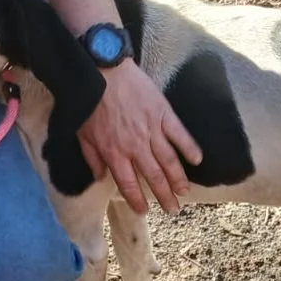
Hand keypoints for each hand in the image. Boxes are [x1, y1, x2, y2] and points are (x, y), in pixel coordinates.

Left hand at [77, 59, 201, 215]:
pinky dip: (189, 148)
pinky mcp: (163, 113)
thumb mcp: (82, 133)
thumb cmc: (89, 100)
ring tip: (185, 193)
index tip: (144, 210)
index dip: (137, 200)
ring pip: (169, 160)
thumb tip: (100, 176)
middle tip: (174, 210)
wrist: (102, 69)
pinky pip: (180, 134)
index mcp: (114, 152)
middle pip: (154, 177)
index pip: (128, 184)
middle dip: (164, 196)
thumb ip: (92, 157)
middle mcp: (135, 145)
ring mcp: (152, 129)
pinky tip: (197, 160)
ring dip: (179, 179)